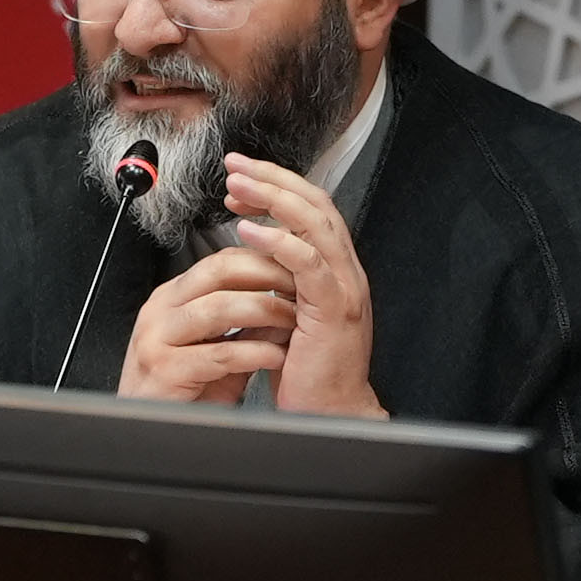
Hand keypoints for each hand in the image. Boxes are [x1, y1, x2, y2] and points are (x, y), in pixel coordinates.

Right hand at [117, 247, 296, 403]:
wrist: (151, 432)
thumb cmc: (182, 392)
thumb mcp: (216, 347)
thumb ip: (244, 323)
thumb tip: (286, 299)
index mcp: (171, 299)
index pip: (219, 261)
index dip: (261, 261)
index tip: (294, 269)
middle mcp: (160, 312)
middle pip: (218, 272)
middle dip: (266, 276)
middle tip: (299, 287)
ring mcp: (157, 339)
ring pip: (218, 307)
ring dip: (265, 311)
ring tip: (293, 322)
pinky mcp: (164, 370)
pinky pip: (220, 354)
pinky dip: (256, 353)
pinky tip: (277, 357)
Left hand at [224, 152, 382, 416]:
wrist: (333, 414)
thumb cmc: (310, 371)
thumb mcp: (291, 313)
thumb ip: (280, 280)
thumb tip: (250, 252)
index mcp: (335, 270)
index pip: (312, 210)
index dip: (278, 188)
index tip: (241, 181)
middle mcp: (346, 271)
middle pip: (315, 205)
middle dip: (272, 179)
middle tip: (235, 166)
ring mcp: (344, 288)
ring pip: (314, 224)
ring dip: (272, 199)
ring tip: (237, 187)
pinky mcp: (333, 309)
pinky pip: (307, 264)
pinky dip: (278, 241)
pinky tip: (249, 229)